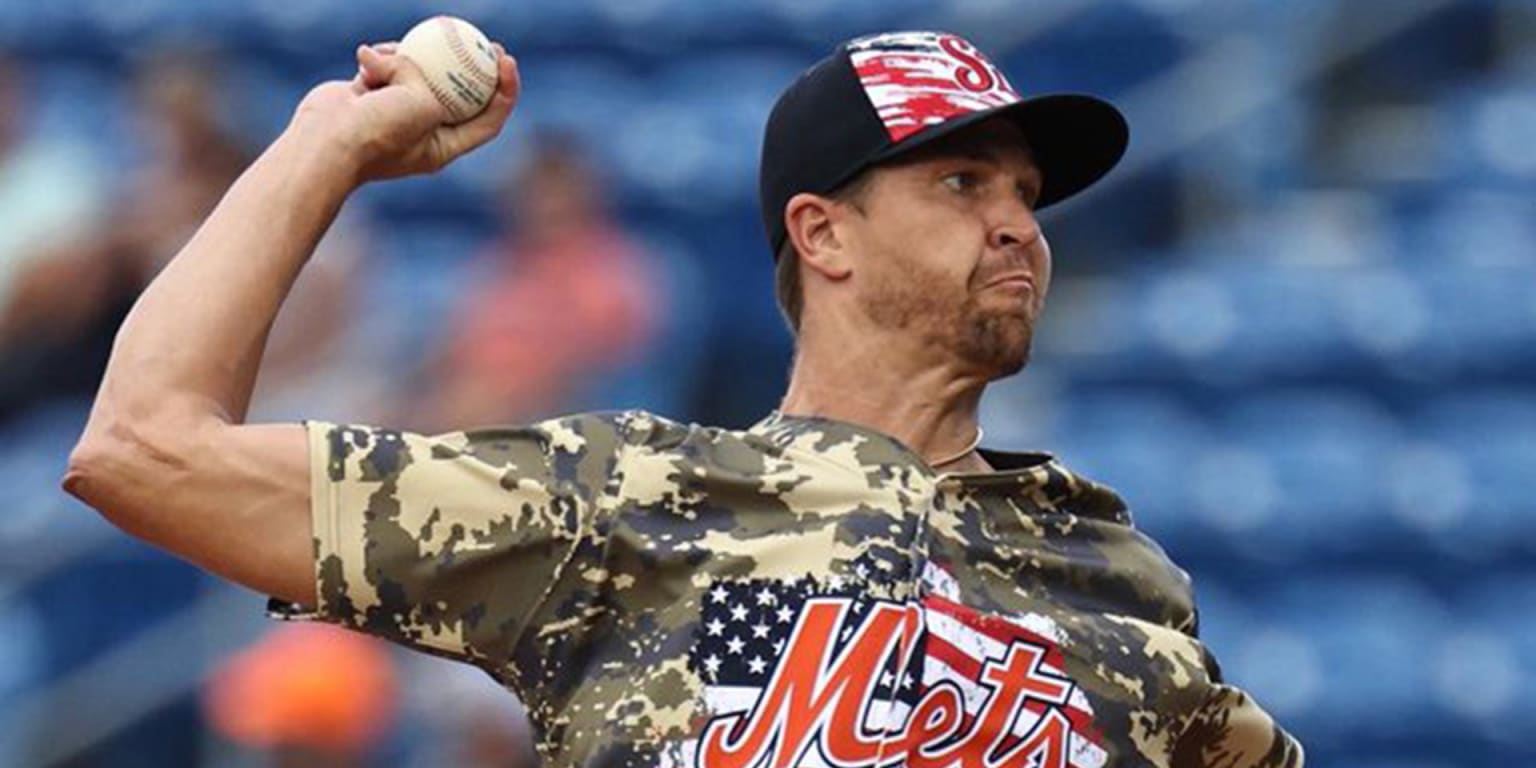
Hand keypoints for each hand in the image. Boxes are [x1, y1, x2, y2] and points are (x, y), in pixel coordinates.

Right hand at [289, 41, 519, 184]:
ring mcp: (395, 113)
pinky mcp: (370, 97)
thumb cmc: (378, 133)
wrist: (324, 142)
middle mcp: (422, 131)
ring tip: (400, 50)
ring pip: (417, 74)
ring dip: (409, 58)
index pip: (488, 119)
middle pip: (459, 95)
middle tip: (484, 40)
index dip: (505, 90)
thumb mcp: (422, 105)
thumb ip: (426, 79)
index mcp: (444, 146)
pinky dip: (380, 59)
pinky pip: (386, 68)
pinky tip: (368, 56)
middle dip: (474, 67)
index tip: (506, 61)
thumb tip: (403, 59)